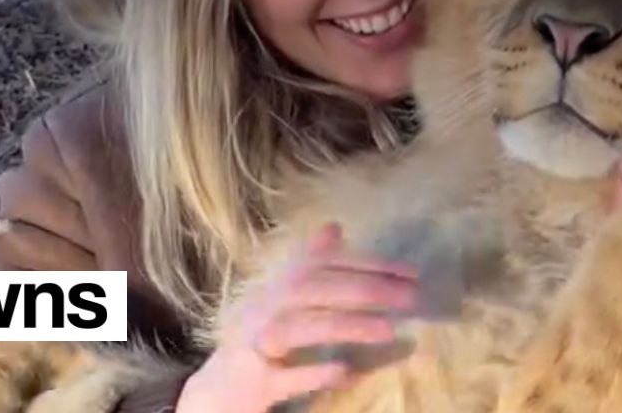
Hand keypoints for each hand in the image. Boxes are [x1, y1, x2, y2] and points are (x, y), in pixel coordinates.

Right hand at [175, 223, 416, 412]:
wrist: (212, 394)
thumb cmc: (256, 341)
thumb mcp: (280, 301)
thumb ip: (308, 266)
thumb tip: (334, 227)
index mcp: (272, 287)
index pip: (319, 264)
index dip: (364, 263)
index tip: (408, 272)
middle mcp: (261, 309)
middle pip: (310, 288)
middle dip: (363, 289)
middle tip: (410, 297)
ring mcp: (253, 345)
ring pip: (298, 327)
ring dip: (345, 326)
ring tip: (388, 331)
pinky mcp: (251, 384)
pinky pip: (283, 377)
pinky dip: (314, 373)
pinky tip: (347, 372)